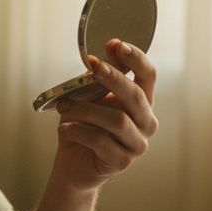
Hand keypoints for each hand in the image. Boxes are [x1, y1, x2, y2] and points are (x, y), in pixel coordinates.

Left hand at [52, 38, 157, 192]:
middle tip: (93, 66)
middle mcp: (146, 123)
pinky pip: (100, 141)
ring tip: (63, 106)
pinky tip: (65, 128)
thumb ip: (99, 79)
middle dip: (114, 78)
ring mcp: (137, 144)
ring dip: (86, 108)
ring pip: (116, 119)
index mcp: (142, 103)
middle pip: (136, 96)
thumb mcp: (90, 98)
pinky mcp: (122, 162)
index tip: (117, 44)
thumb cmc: (83, 127)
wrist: (73, 166)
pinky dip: (78, 131)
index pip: (148, 76)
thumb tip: (104, 53)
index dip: (136, 58)